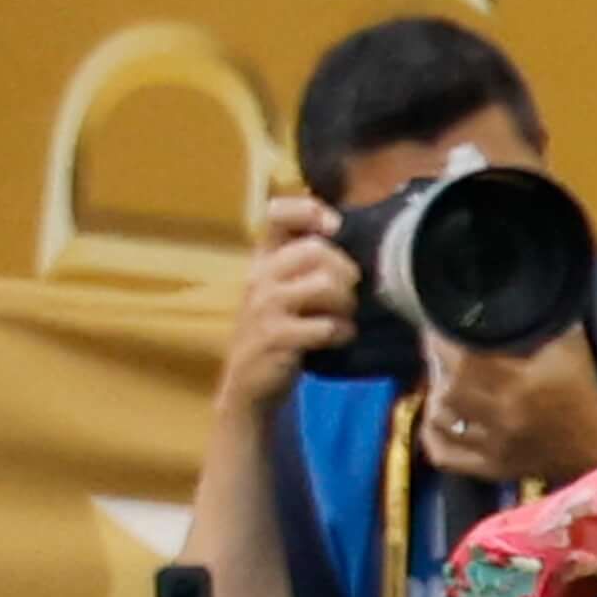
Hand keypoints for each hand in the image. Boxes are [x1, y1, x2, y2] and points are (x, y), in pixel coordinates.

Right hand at [216, 192, 364, 413]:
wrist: (249, 385)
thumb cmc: (279, 331)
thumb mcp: (283, 290)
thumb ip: (306, 262)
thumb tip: (343, 230)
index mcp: (262, 260)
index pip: (277, 214)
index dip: (309, 211)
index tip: (333, 227)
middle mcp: (259, 277)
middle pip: (317, 250)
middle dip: (345, 273)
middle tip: (347, 295)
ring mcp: (265, 307)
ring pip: (326, 285)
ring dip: (347, 304)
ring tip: (342, 318)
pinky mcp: (276, 337)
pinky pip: (327, 325)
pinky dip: (342, 333)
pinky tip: (337, 339)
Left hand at [418, 320, 596, 490]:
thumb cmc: (588, 394)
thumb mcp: (573, 349)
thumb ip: (549, 319)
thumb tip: (534, 289)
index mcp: (521, 385)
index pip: (463, 359)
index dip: (441, 341)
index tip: (436, 326)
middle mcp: (503, 416)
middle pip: (448, 388)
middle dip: (435, 365)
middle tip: (436, 349)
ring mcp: (494, 446)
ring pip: (441, 420)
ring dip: (434, 397)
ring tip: (439, 380)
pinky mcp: (493, 467)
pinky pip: (446, 456)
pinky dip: (433, 436)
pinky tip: (437, 420)